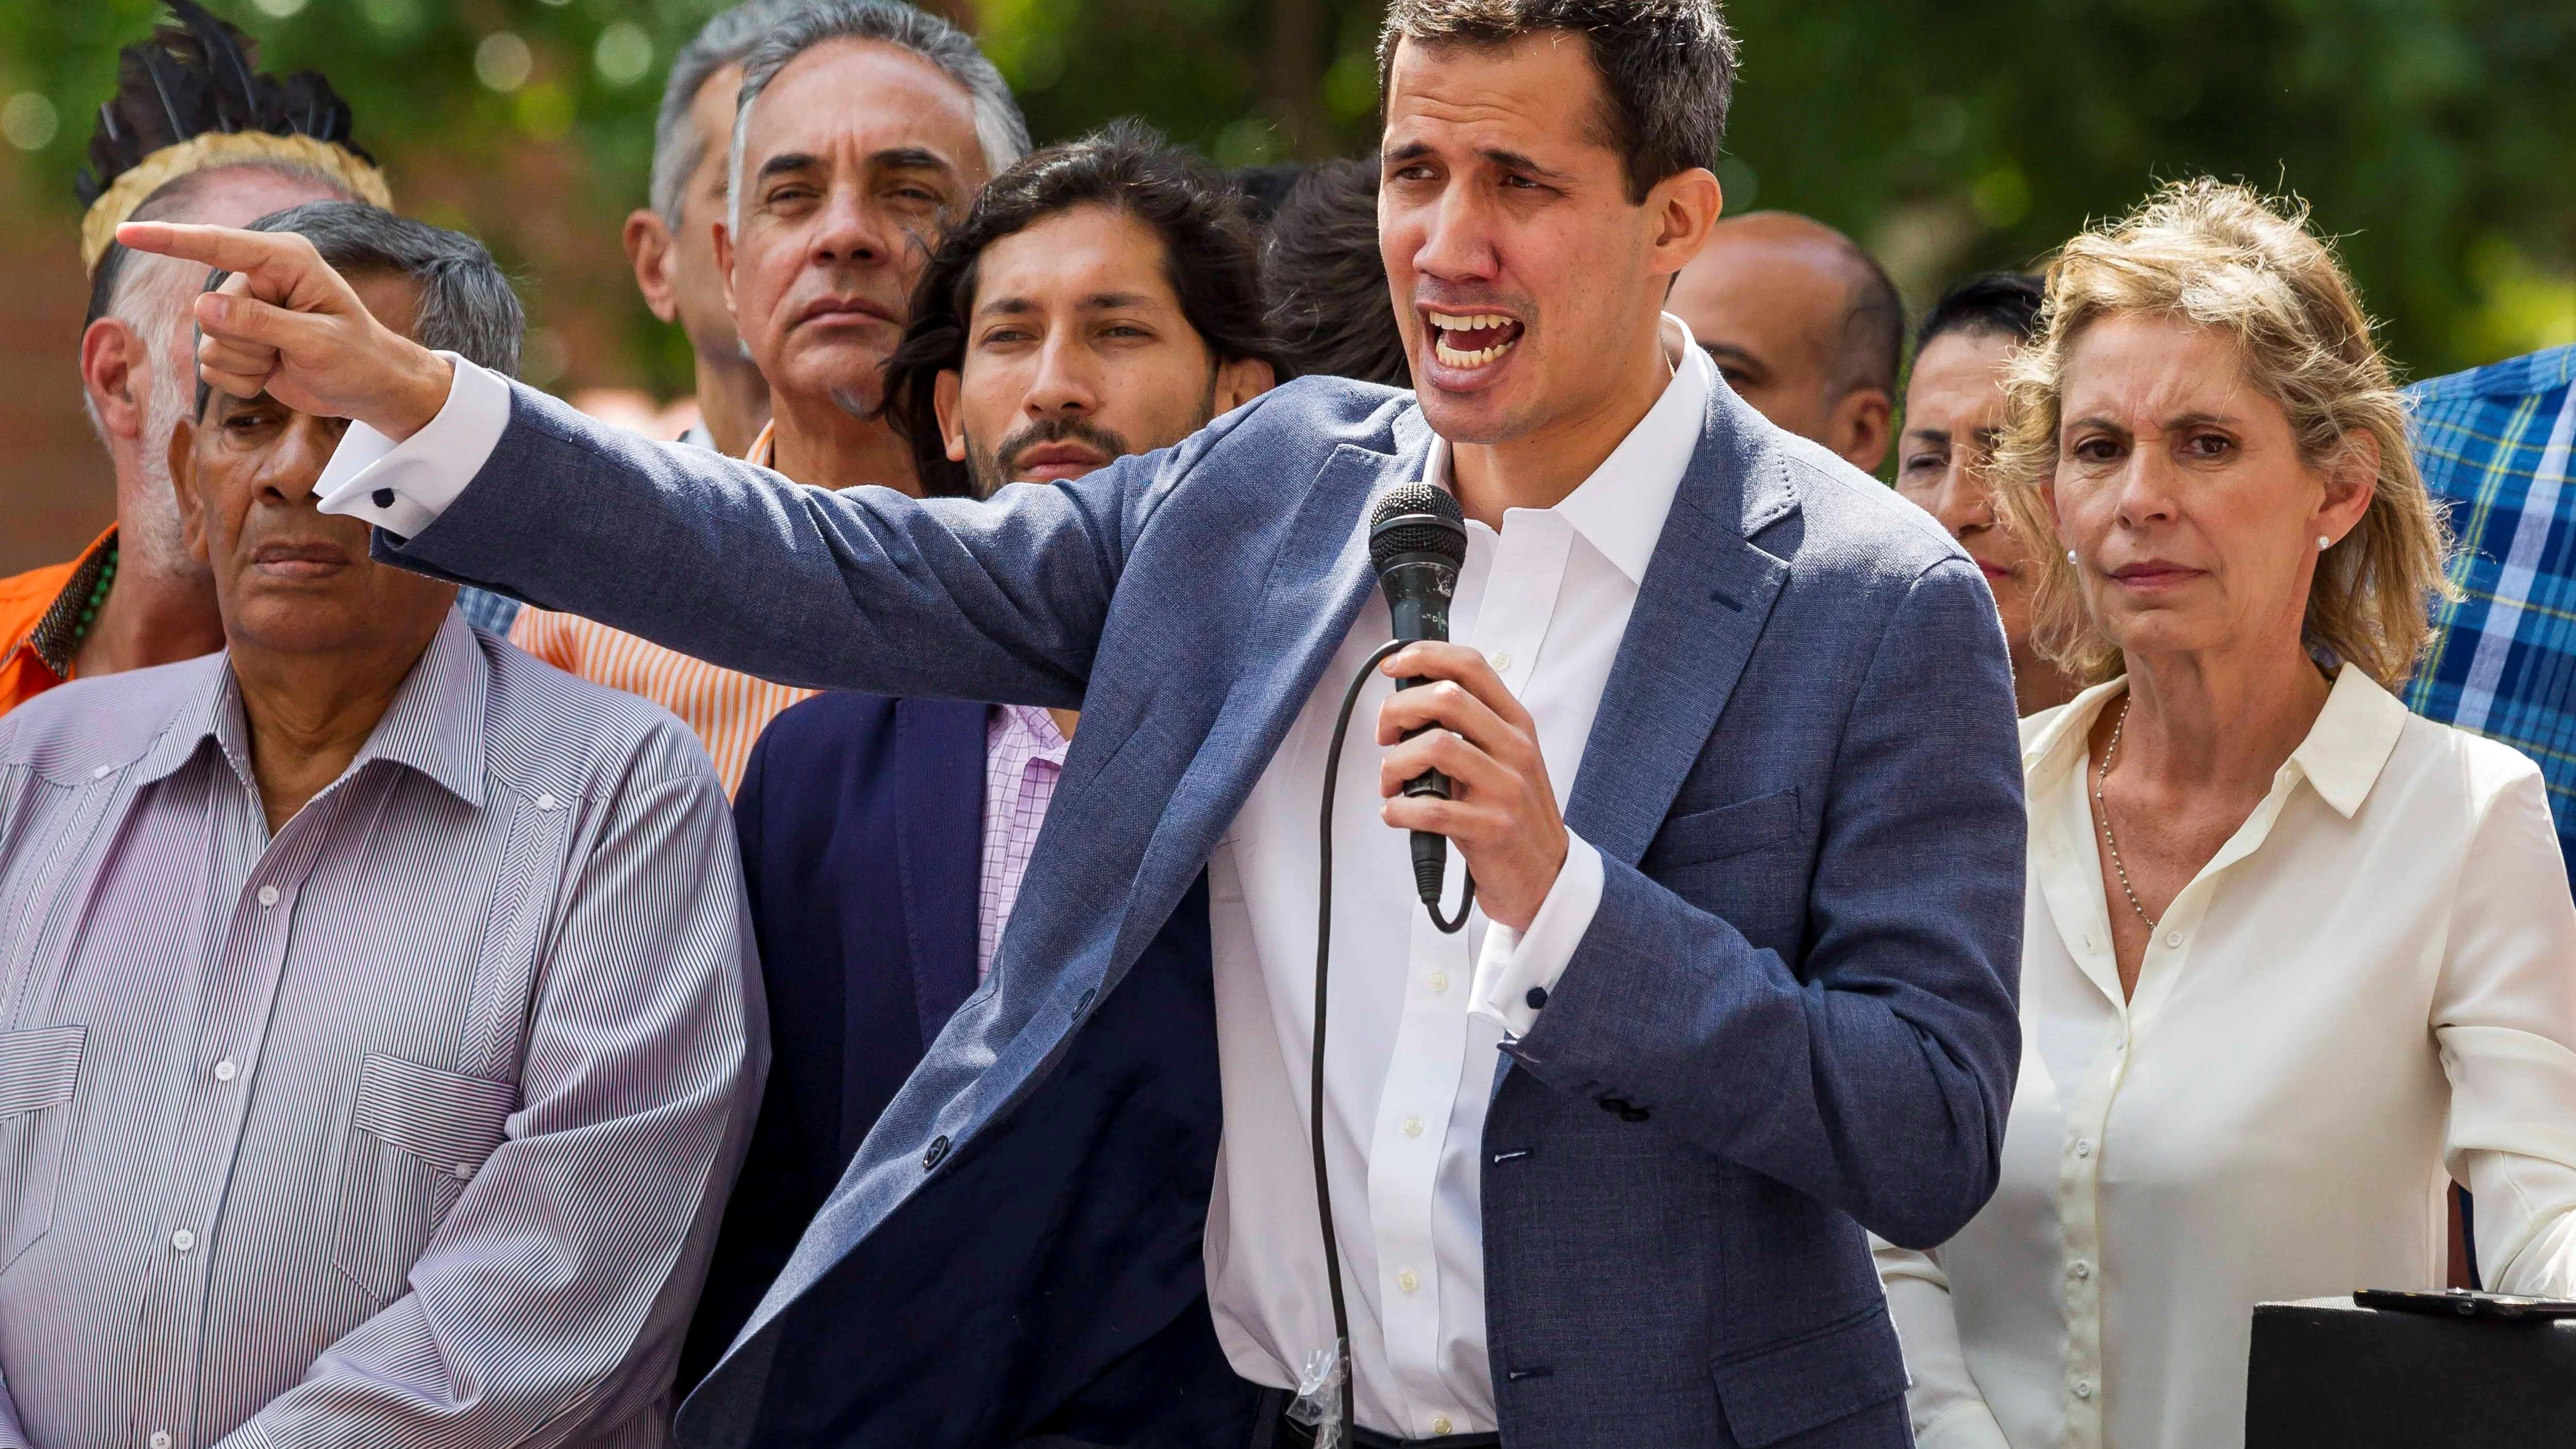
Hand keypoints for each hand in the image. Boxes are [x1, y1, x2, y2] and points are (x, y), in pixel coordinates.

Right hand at [114, 221, 453, 440]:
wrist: (371, 387)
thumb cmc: (358, 357)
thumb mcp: (318, 342)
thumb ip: (262, 323)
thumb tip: (204, 306)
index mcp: (285, 260)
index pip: (217, 244)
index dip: (169, 239)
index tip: (126, 232)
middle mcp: (258, 279)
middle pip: (210, 312)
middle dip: (247, 343)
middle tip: (291, 351)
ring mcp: (244, 311)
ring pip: (208, 343)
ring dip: (245, 364)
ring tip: (284, 361)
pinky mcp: (236, 342)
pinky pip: (211, 366)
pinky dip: (241, 381)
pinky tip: (272, 375)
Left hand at [1375, 641, 1568, 930]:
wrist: (1545, 874)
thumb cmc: (1512, 812)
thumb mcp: (1502, 758)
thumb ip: (1468, 727)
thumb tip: (1406, 702)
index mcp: (1516, 723)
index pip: (1471, 666)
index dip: (1425, 656)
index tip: (1393, 665)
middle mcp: (1514, 748)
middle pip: (1447, 698)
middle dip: (1398, 711)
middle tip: (1385, 735)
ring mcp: (1506, 788)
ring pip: (1435, 746)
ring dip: (1395, 763)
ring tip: (1391, 782)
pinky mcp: (1492, 828)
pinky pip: (1431, 808)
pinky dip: (1399, 810)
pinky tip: (1395, 813)